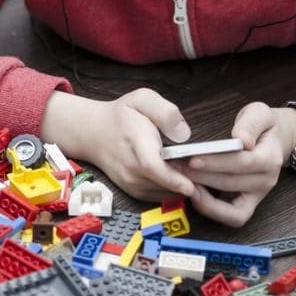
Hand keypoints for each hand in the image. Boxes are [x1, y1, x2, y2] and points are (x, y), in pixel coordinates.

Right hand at [40, 88, 194, 201]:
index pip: (152, 166)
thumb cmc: (121, 116)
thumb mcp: (142, 99)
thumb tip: (183, 133)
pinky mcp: (135, 192)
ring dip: (181, 185)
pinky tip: (179, 174)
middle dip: (187, 180)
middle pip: (163, 183)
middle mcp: (131, 168)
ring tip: (190, 168)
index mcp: (135, 142)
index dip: (172, 178)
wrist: (93, 133)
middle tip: (202, 168)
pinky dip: (173, 189)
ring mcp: (131, 183)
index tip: (191, 185)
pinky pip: (160, 196)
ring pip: (165, 192)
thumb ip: (165, 112)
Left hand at [171, 102, 295, 226]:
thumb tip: (242, 139)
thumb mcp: (259, 114)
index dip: (216, 162)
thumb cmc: (261, 127)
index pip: (242, 162)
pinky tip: (194, 194)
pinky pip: (233, 217)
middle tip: (176, 167)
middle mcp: (266, 180)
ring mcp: (258, 195)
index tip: (192, 157)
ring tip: (181, 180)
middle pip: (230, 183)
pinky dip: (213, 210)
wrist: (271, 140)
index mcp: (270, 157)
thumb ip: (250, 123)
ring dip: (202, 195)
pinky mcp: (249, 205)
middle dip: (200, 176)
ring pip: (230, 205)